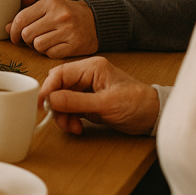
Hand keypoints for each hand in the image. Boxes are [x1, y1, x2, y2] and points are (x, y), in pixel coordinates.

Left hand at [7, 0, 97, 57]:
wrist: (97, 21)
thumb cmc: (67, 13)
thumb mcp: (49, 6)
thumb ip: (27, 12)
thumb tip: (6, 28)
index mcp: (51, 3)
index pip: (21, 18)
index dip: (13, 30)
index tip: (13, 35)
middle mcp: (60, 16)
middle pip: (27, 34)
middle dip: (25, 39)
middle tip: (31, 39)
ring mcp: (68, 31)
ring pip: (37, 45)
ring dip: (37, 46)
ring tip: (44, 41)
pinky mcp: (75, 45)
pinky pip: (51, 54)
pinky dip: (49, 52)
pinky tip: (55, 46)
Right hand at [40, 56, 159, 135]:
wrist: (154, 117)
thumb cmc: (137, 104)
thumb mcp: (106, 104)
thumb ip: (76, 101)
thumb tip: (51, 99)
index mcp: (91, 67)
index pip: (60, 74)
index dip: (48, 89)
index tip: (42, 104)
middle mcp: (87, 75)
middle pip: (58, 87)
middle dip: (56, 105)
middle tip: (58, 119)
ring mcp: (87, 89)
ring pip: (62, 99)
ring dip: (63, 114)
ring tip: (72, 127)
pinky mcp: (88, 101)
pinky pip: (70, 108)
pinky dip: (70, 118)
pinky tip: (77, 126)